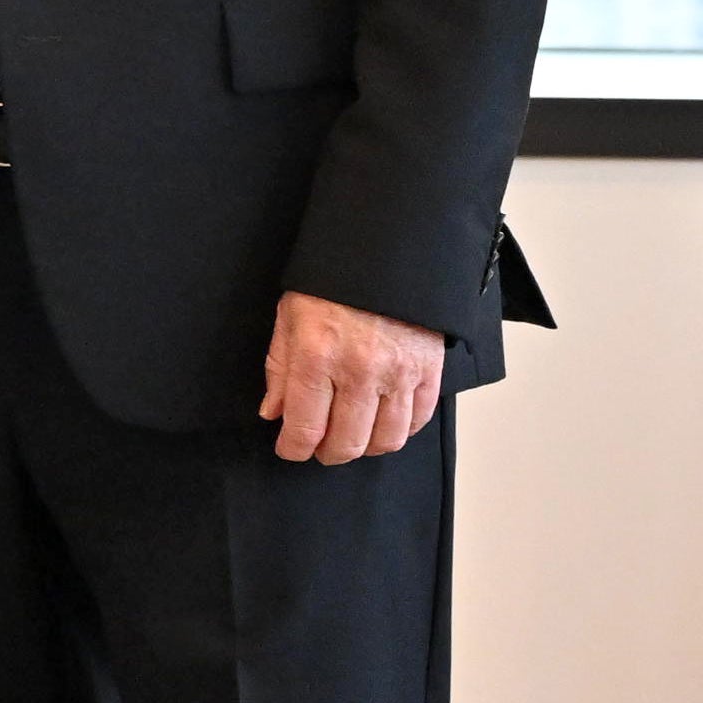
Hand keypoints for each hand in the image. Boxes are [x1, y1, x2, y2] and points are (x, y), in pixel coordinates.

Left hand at [260, 291, 445, 464]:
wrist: (384, 250)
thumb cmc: (331, 281)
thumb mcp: (290, 316)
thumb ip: (279, 368)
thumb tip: (273, 413)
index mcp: (317, 355)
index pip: (304, 429)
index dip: (293, 449)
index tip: (291, 448)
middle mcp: (360, 370)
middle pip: (346, 443)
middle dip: (327, 453)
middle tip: (320, 445)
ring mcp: (399, 372)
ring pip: (385, 441)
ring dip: (365, 446)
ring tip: (353, 435)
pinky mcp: (429, 369)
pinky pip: (418, 421)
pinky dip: (400, 430)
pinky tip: (384, 420)